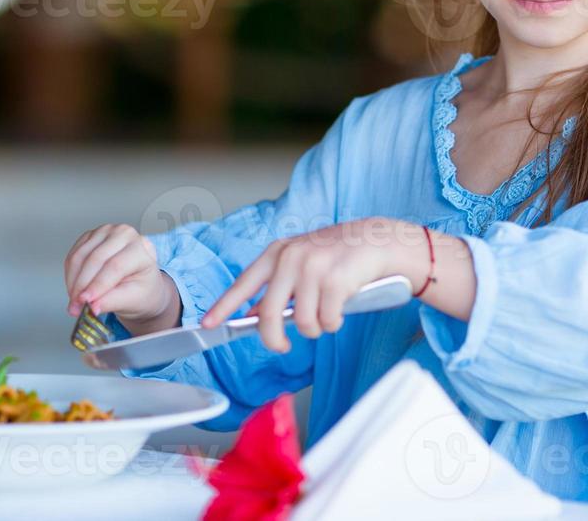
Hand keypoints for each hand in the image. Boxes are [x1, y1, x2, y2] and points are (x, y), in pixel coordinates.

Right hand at [63, 223, 173, 323]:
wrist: (138, 281)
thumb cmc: (141, 289)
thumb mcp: (132, 299)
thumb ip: (112, 301)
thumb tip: (92, 306)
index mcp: (141, 248)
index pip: (115, 266)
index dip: (97, 285)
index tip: (86, 302)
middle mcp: (123, 234)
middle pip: (95, 259)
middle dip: (82, 286)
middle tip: (76, 306)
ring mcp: (105, 232)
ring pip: (80, 256)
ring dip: (73, 282)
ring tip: (74, 301)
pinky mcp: (90, 236)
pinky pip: (73, 255)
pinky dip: (70, 275)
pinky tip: (74, 288)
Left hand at [200, 217, 417, 353]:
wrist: (379, 241)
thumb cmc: (338, 257)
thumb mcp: (301, 264)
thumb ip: (278, 287)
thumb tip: (253, 315)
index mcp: (277, 253)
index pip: (243, 283)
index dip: (224, 307)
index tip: (207, 324)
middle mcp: (291, 258)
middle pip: (269, 315)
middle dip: (274, 339)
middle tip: (283, 345)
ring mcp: (313, 268)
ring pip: (302, 323)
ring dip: (315, 328)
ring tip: (326, 313)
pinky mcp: (336, 281)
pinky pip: (327, 322)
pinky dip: (334, 323)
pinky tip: (341, 309)